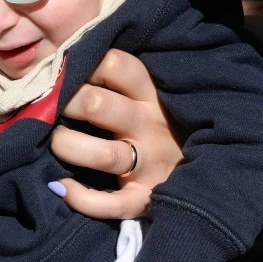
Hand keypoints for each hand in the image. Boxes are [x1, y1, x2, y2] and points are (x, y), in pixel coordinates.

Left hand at [50, 49, 183, 218]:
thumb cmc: (165, 127)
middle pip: (99, 105)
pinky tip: (62, 187)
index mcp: (153, 95)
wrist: (211, 174)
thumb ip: (120, 79)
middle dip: (66, 102)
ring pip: (102, 154)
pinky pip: (111, 204)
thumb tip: (67, 57)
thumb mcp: (153, 96)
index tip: (68, 72)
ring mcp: (148, 163)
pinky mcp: (143, 198)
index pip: (116, 64)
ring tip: (56, 142)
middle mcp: (150, 126)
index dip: (84, 63)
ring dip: (67, 146)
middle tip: (52, 107)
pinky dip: (81, 198)